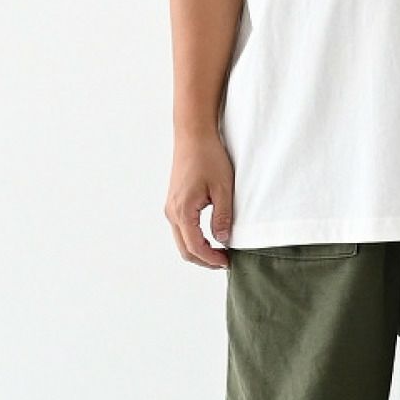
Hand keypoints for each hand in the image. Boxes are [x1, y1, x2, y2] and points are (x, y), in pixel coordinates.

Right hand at [164, 130, 233, 269]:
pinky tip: (211, 238)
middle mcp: (172, 212)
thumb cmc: (209, 158)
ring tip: (221, 252)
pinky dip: (194, 239)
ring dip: (199, 251)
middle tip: (226, 262)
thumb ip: (223, 216)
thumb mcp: (223, 188)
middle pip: (185, 249)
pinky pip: (181, 229)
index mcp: (182, 211)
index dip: (211, 259)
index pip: (195, 247)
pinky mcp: (174, 202)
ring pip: (182, 240)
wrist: (194, 136)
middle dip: (204, 260)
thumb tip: (222, 239)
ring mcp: (170, 207)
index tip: (228, 262)